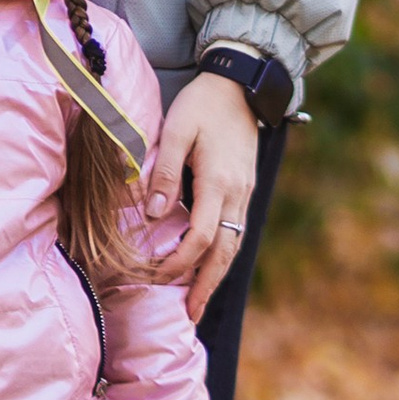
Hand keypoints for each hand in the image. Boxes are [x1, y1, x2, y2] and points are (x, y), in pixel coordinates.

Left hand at [144, 71, 260, 325]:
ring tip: (199, 301)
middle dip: (207, 286)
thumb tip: (153, 215)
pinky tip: (210, 266)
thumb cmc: (203, 103)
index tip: (157, 277)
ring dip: (217, 276)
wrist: (242, 83)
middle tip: (190, 316)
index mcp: (218, 182)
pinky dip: (223, 255)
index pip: (201, 236)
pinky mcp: (245, 188)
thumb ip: (164, 171)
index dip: (179, 262)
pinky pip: (236, 231)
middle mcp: (237, 195)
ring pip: (234, 245)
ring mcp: (245, 193)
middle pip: (224, 252)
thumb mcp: (177, 129)